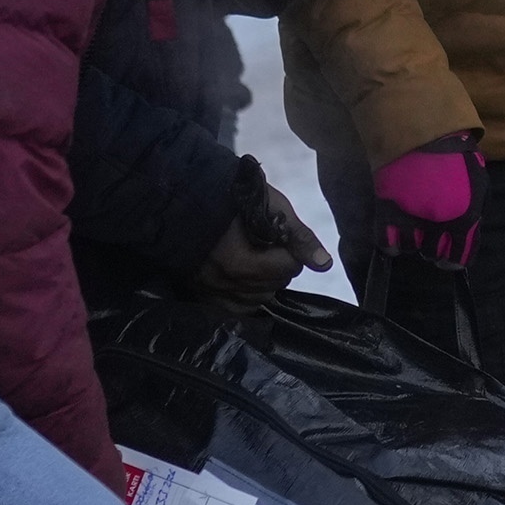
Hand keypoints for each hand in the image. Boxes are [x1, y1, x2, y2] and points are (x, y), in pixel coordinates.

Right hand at [196, 169, 332, 302]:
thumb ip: (298, 236)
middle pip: (275, 286)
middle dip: (279, 266)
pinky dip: (246, 295)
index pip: (289, 267)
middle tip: (266, 244)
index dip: (290, 249)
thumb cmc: (228, 195)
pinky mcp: (201, 295)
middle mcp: (225, 283)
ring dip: (264, 282)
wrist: (180, 196)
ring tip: (254, 257)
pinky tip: (244, 277)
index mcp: (240, 261)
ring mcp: (211, 291)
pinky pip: (236, 308)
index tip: (277, 235)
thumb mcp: (269, 205)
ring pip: (258, 299)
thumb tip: (324, 264)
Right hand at [374, 134, 483, 269]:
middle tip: (430, 232)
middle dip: (433, 246)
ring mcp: (412, 218)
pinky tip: (394, 230)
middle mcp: (440, 223)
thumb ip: (474, 210)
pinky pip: (387, 242)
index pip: (460, 257)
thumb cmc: (455, 154)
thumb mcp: (478, 182)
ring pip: (411, 248)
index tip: (448, 254)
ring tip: (412, 226)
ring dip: (412, 241)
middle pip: (434, 254)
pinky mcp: (387, 211)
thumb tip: (469, 230)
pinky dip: (390, 241)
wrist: (420, 130)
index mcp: (466, 216)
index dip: (454, 257)